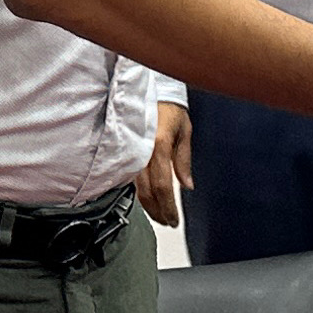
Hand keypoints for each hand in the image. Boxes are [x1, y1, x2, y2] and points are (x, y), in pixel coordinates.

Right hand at [139, 101, 192, 227]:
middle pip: (147, 192)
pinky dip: (139, 192)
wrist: (152, 90)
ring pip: (136, 188)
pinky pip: (130, 178)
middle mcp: (142, 150)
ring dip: (148, 205)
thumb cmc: (170, 107)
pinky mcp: (125, 151)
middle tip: (168, 221)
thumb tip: (187, 186)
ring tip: (159, 215)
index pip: (163, 186)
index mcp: (159, 145)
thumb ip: (183, 160)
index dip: (168, 207)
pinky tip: (146, 199)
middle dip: (158, 211)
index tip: (174, 219)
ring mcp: (131, 151)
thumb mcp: (184, 132)